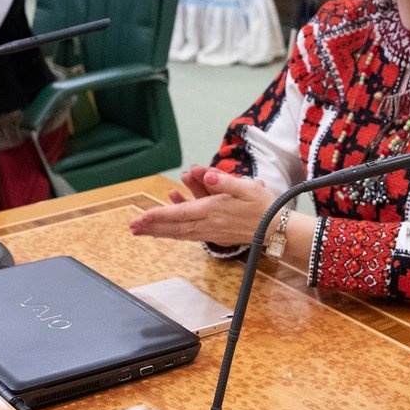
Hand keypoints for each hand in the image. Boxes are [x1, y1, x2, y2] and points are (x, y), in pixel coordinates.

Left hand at [129, 167, 274, 248]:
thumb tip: (206, 174)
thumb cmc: (263, 205)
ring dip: (160, 231)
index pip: (180, 214)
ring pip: (179, 233)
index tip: (142, 216)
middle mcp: (209, 224)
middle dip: (152, 226)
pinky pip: (190, 234)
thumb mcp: (247, 188)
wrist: (277, 229)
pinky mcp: (216, 235)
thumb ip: (224, 180)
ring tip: (142, 230)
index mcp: (213, 210)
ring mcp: (212, 231)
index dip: (160, 215)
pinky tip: (169, 224)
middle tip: (132, 227)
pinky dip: (175, 230)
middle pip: (174, 227)